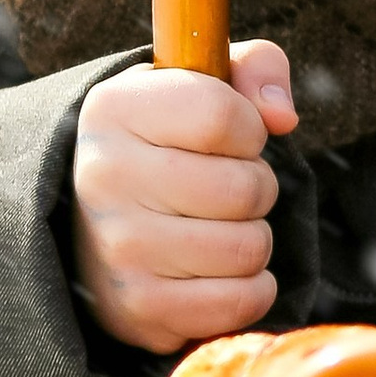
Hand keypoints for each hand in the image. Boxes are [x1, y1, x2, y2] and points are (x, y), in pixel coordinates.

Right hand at [71, 41, 295, 355]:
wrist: (92, 223)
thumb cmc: (165, 143)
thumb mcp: (201, 85)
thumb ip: (255, 69)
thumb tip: (283, 115)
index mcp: (115, 108)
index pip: (223, 116)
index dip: (249, 128)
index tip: (231, 136)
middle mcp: (105, 177)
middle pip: (245, 188)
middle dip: (256, 187)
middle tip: (227, 188)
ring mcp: (119, 248)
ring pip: (248, 248)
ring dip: (252, 237)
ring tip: (219, 226)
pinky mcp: (138, 307)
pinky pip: (240, 302)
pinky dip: (249, 289)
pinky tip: (219, 270)